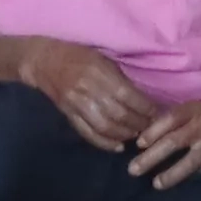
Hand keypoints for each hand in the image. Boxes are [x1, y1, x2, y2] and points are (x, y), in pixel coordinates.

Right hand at [16, 39, 152, 150]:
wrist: (42, 61)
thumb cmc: (76, 54)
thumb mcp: (101, 58)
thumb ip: (118, 78)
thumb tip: (142, 98)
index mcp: (98, 71)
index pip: (127, 95)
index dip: (145, 107)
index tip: (157, 113)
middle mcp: (88, 89)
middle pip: (119, 114)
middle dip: (138, 124)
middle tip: (151, 128)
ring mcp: (76, 104)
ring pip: (105, 127)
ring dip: (125, 134)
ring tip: (137, 136)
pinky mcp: (68, 115)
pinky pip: (88, 133)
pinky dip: (105, 143)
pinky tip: (118, 146)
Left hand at [121, 99, 200, 186]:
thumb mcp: (190, 114)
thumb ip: (170, 124)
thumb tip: (138, 143)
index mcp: (194, 109)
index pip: (170, 119)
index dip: (152, 132)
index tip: (138, 145)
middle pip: (174, 141)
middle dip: (152, 157)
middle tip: (133, 170)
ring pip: (190, 161)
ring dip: (171, 174)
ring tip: (156, 184)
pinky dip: (190, 181)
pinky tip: (179, 190)